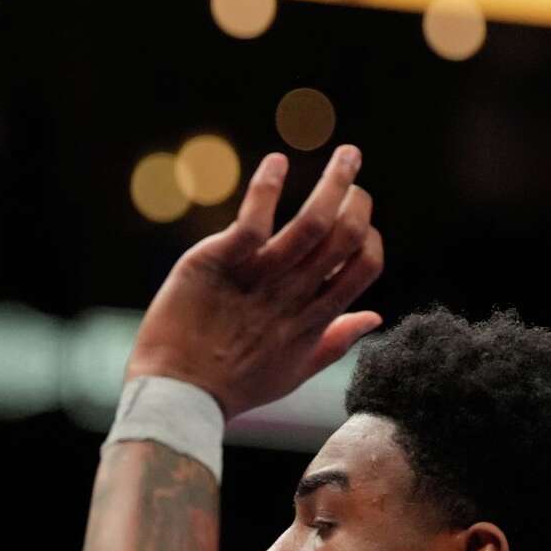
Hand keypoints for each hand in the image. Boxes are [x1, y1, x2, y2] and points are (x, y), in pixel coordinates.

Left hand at [126, 145, 384, 418]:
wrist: (176, 395)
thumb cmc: (232, 387)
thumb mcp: (293, 372)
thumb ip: (334, 342)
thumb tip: (374, 317)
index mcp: (313, 320)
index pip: (364, 268)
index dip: (371, 240)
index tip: (362, 224)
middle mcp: (293, 295)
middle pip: (344, 238)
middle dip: (358, 200)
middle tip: (354, 175)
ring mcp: (258, 278)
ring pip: (311, 223)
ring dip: (334, 182)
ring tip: (348, 155)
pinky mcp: (220, 263)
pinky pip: (253, 219)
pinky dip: (267, 186)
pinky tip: (277, 162)